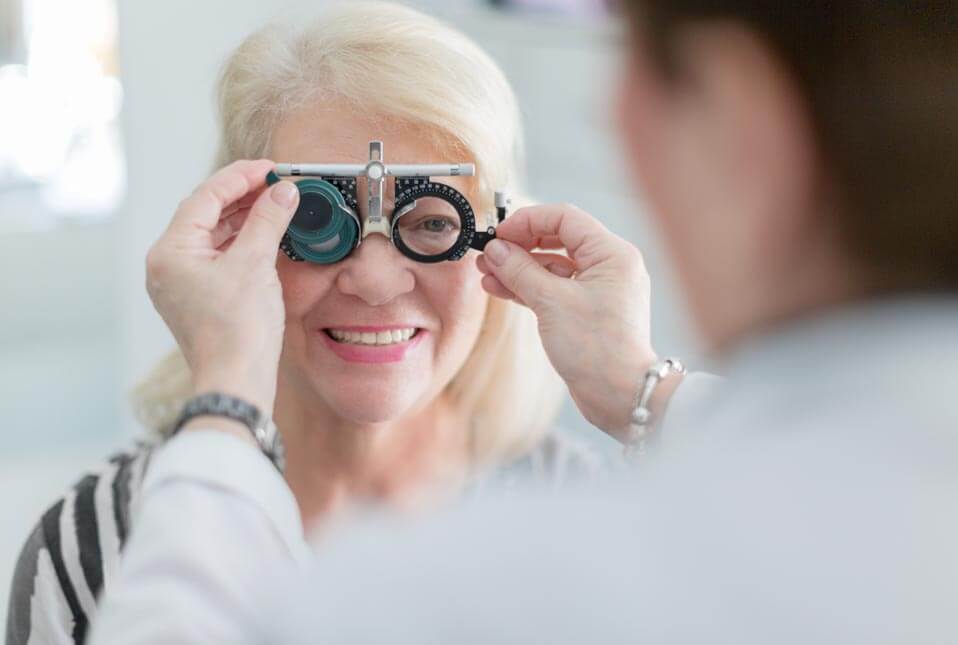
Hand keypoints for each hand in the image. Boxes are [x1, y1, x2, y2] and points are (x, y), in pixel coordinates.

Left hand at [145, 159, 299, 413]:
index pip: (204, 198)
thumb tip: (283, 191)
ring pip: (213, 236)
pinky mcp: (198, 297)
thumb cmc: (239, 331)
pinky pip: (219, 257)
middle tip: (276, 182)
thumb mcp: (256, 265)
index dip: (240, 177)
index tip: (269, 167)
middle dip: (243, 197)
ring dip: (245, 219)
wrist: (237, 381)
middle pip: (206, 215)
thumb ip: (268, 221)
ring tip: (276, 203)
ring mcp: (181, 283)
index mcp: (170, 252)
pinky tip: (266, 234)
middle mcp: (168, 265)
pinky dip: (242, 242)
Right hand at [477, 204, 659, 438]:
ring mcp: (598, 289)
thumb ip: (520, 271)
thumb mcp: (551, 303)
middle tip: (489, 254)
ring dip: (519, 268)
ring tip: (486, 273)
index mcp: (612, 254)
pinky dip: (528, 287)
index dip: (528, 221)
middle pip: (557, 239)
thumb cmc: (599, 350)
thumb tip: (496, 249)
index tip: (499, 234)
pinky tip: (500, 288)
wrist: (620, 395)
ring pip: (552, 266)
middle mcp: (609, 266)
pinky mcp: (586, 311)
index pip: (565, 218)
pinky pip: (554, 288)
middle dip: (519, 246)